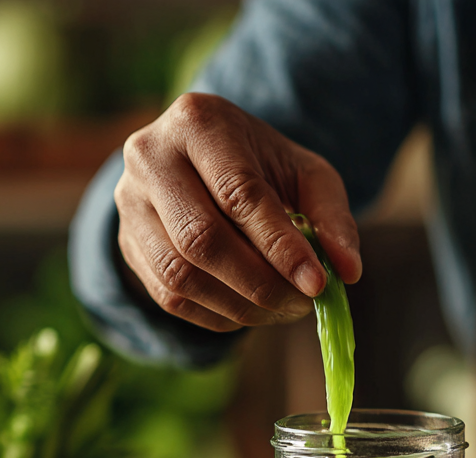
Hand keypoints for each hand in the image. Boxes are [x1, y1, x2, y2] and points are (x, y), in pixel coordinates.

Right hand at [114, 93, 361, 330]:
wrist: (202, 166)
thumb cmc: (262, 168)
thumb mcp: (306, 175)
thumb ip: (331, 218)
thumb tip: (347, 271)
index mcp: (198, 123)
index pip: (238, 194)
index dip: (279, 247)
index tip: (316, 284)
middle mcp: (150, 157)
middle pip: (202, 240)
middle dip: (260, 284)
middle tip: (302, 304)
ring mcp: (129, 204)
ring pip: (180, 276)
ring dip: (240, 306)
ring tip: (282, 310)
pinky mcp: (127, 246)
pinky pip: (171, 299)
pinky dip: (219, 316)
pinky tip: (252, 311)